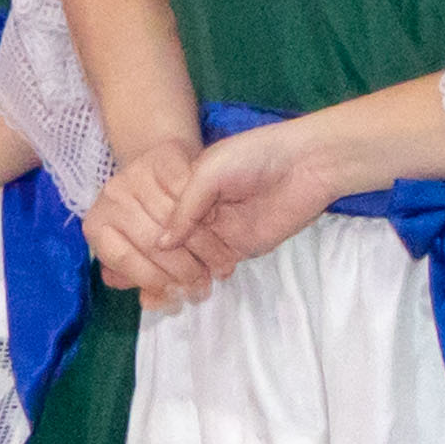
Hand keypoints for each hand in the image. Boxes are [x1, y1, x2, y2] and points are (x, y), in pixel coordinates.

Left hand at [81, 139, 212, 304]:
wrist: (161, 172)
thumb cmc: (150, 220)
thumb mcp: (138, 250)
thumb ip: (142, 278)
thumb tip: (150, 302)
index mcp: (97, 224)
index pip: (123, 258)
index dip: (153, 280)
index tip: (177, 295)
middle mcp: (111, 197)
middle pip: (151, 241)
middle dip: (182, 271)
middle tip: (203, 287)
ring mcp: (135, 174)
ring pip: (173, 219)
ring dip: (201, 249)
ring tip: (218, 268)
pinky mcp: (164, 157)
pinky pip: (189, 193)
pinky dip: (208, 216)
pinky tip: (220, 236)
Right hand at [165, 121, 350, 289]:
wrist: (305, 166)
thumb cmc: (254, 157)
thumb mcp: (209, 172)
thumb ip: (184, 208)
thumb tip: (159, 244)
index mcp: (187, 185)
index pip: (159, 216)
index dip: (149, 233)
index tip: (138, 250)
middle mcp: (201, 211)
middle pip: (174, 240)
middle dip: (165, 258)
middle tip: (156, 273)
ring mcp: (220, 230)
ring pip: (192, 256)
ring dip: (182, 271)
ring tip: (168, 285)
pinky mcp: (240, 248)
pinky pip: (215, 266)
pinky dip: (203, 276)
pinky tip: (189, 285)